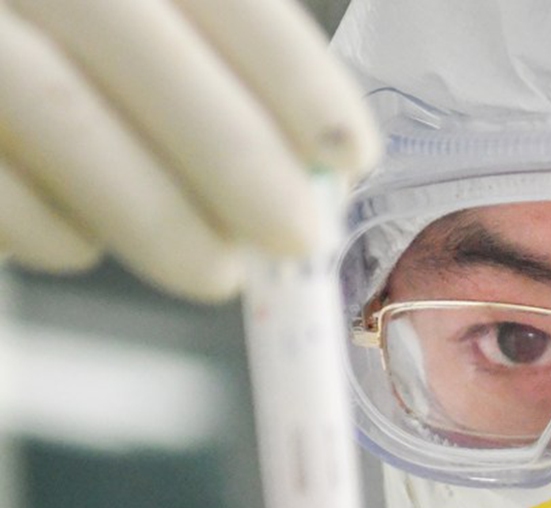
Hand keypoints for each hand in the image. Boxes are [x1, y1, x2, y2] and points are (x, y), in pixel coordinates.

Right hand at [0, 0, 379, 301]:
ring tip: (217, 273)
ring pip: (61, 112)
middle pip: (144, 44)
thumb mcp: (148, 53)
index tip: (349, 156)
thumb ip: (222, 91)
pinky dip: (52, 228)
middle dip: (237, 154)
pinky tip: (84, 245)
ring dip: (157, 213)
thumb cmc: (69, 74)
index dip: (295, 77)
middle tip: (298, 239)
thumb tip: (316, 185)